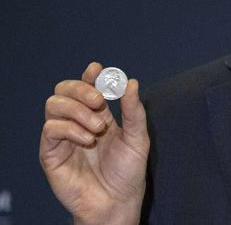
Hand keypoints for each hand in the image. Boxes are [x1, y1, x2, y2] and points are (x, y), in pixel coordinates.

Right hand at [39, 62, 149, 224]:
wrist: (117, 202)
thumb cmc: (128, 172)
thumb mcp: (137, 138)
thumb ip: (134, 111)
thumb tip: (132, 82)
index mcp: (99, 114)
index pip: (87, 86)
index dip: (89, 75)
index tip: (97, 70)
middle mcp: (78, 121)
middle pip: (64, 89)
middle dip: (80, 88)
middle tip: (98, 99)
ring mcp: (63, 136)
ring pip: (54, 104)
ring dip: (77, 110)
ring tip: (98, 128)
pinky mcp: (51, 153)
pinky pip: (50, 128)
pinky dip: (70, 128)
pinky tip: (87, 139)